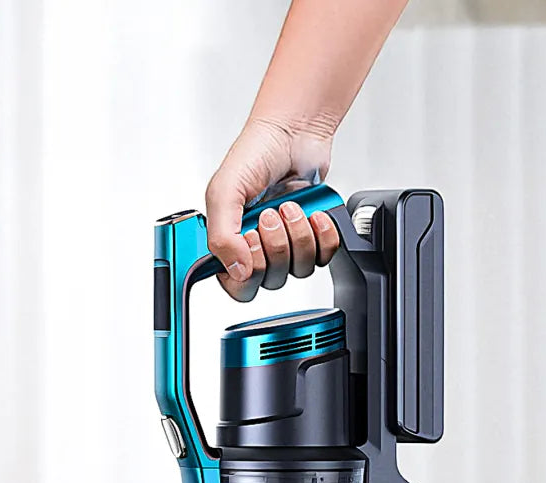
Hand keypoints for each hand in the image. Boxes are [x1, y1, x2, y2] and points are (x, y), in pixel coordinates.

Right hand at [206, 117, 340, 300]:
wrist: (294, 132)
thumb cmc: (256, 154)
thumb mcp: (225, 191)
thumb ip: (222, 236)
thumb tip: (238, 272)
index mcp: (229, 242)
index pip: (237, 286)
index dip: (248, 271)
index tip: (250, 239)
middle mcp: (258, 248)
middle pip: (271, 280)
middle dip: (275, 245)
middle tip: (271, 214)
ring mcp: (287, 244)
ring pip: (299, 270)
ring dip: (299, 236)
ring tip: (292, 207)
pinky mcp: (314, 238)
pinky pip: (323, 257)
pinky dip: (322, 236)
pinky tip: (313, 214)